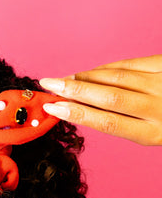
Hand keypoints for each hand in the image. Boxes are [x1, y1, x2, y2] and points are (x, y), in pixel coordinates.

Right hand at [39, 55, 161, 145]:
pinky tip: (91, 71)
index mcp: (156, 133)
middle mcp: (159, 108)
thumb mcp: (158, 133)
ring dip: (85, 77)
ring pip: (116, 77)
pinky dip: (106, 67)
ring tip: (63, 79)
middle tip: (47, 85)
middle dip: (73, 90)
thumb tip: (88, 108)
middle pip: (108, 97)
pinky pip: (130, 64)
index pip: (108, 122)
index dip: (76, 113)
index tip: (53, 107)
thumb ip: (132, 123)